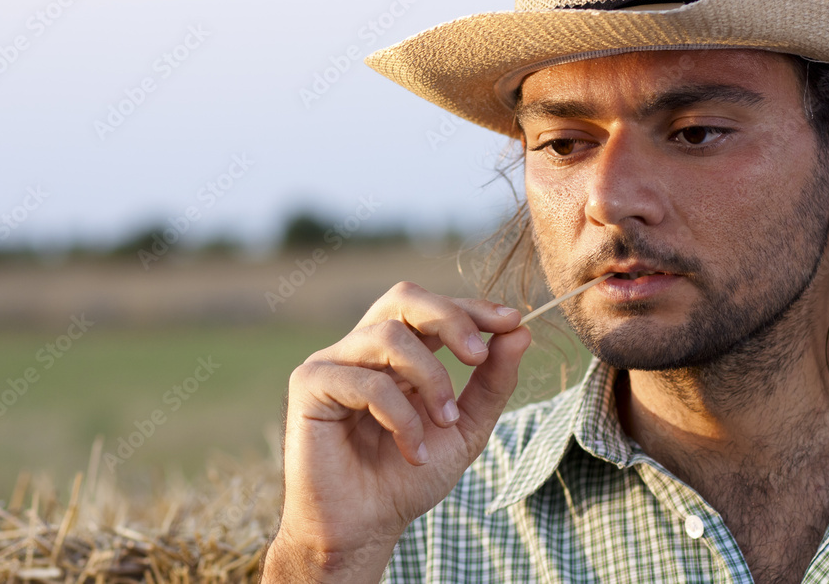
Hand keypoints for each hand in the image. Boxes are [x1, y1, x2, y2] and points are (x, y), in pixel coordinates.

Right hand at [263, 282, 530, 582]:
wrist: (364, 530)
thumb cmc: (406, 479)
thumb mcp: (464, 428)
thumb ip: (491, 382)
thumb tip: (520, 332)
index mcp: (396, 353)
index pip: (431, 307)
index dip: (471, 308)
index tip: (512, 322)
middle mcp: (361, 348)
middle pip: (404, 298)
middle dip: (449, 318)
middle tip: (478, 356)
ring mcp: (332, 362)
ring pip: (389, 336)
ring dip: (430, 379)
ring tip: (445, 422)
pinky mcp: (308, 385)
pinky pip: (366, 380)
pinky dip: (401, 416)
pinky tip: (413, 451)